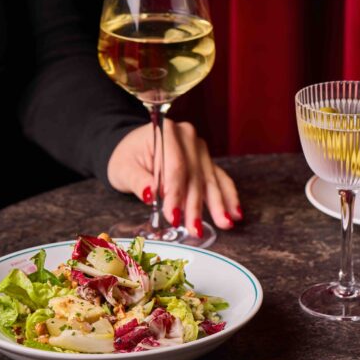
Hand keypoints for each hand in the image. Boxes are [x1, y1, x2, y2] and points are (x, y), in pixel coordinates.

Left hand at [107, 120, 241, 235]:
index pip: (175, 166)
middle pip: (195, 174)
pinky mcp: (206, 161)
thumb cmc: (127, 158)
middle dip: (195, 205)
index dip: (175, 193)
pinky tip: (235, 212)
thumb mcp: (123, 169)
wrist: (134, 149)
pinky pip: (220, 179)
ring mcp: (200, 148)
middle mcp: (187, 137)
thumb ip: (139, 181)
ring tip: (225, 223)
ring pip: (210, 179)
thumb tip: (151, 195)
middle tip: (196, 228)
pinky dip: (228, 196)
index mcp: (165, 131)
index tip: (173, 217)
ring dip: (217, 204)